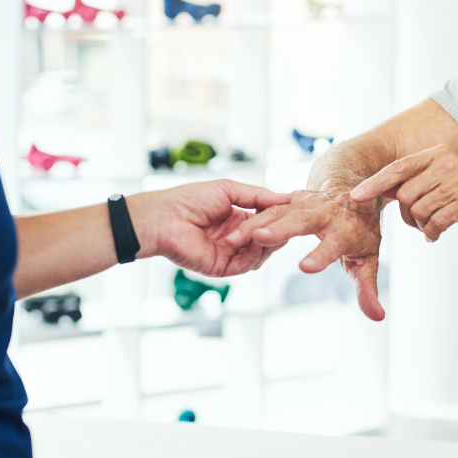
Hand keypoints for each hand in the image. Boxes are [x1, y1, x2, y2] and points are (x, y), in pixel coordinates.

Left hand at [129, 180, 291, 277]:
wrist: (165, 217)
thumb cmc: (189, 199)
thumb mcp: (228, 190)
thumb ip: (257, 195)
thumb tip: (285, 197)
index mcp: (237, 218)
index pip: (267, 221)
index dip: (279, 217)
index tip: (293, 209)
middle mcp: (236, 237)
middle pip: (267, 239)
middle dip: (277, 231)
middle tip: (286, 222)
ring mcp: (229, 253)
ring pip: (260, 254)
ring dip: (266, 242)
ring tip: (267, 230)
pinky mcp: (222, 267)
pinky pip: (246, 265)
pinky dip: (254, 255)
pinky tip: (254, 241)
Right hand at [228, 186, 385, 320]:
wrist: (355, 192)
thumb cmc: (361, 231)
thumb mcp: (368, 260)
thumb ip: (368, 289)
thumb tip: (377, 316)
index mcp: (347, 229)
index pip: (334, 244)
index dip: (321, 256)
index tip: (305, 268)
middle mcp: (327, 212)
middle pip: (303, 220)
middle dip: (281, 228)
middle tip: (261, 238)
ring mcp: (309, 203)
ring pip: (280, 211)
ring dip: (257, 223)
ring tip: (236, 237)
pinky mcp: (293, 198)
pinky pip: (270, 207)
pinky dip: (252, 218)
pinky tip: (234, 230)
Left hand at [350, 145, 457, 247]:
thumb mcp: (443, 183)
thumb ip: (416, 182)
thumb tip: (379, 188)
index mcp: (438, 153)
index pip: (398, 168)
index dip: (375, 184)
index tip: (355, 196)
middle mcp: (448, 162)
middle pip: (405, 194)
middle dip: (406, 215)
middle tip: (420, 223)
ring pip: (418, 210)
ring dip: (421, 226)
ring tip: (433, 227)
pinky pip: (435, 222)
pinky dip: (432, 233)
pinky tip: (438, 234)